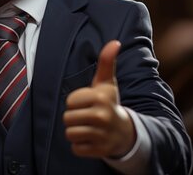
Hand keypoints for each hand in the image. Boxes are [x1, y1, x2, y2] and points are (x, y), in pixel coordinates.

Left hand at [63, 40, 135, 157]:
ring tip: (88, 128)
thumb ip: (107, 62)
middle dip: (74, 118)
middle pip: (67, 118)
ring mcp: (101, 135)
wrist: (125, 132)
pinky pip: (76, 149)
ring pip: (70, 134)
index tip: (87, 104)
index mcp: (100, 98)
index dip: (75, 103)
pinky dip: (80, 146)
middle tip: (87, 117)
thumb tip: (115, 42)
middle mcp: (102, 116)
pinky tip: (91, 140)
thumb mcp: (107, 83)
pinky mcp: (99, 151)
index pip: (69, 102)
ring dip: (76, 132)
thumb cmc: (110, 103)